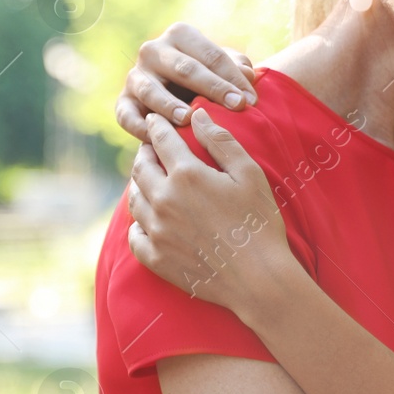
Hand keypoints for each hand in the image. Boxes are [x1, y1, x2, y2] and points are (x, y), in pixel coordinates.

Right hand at [115, 22, 257, 139]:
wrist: (175, 98)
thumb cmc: (206, 81)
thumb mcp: (223, 70)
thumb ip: (237, 69)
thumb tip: (248, 76)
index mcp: (180, 35)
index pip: (211, 55)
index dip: (233, 77)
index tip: (251, 100)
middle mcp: (153, 50)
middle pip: (185, 68)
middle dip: (213, 88)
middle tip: (236, 106)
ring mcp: (135, 76)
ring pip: (152, 90)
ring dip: (170, 105)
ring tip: (188, 119)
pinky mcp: (123, 101)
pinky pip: (126, 115)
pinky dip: (139, 127)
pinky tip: (155, 140)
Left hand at [127, 109, 291, 310]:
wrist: (258, 280)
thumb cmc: (259, 223)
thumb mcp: (249, 174)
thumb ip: (220, 140)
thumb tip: (197, 114)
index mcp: (186, 175)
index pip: (161, 139)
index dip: (157, 126)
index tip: (156, 120)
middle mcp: (163, 200)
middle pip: (140, 167)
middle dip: (143, 153)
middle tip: (149, 149)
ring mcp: (156, 231)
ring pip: (134, 199)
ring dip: (139, 185)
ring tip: (148, 181)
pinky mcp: (155, 258)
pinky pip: (134, 235)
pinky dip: (137, 223)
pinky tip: (147, 220)